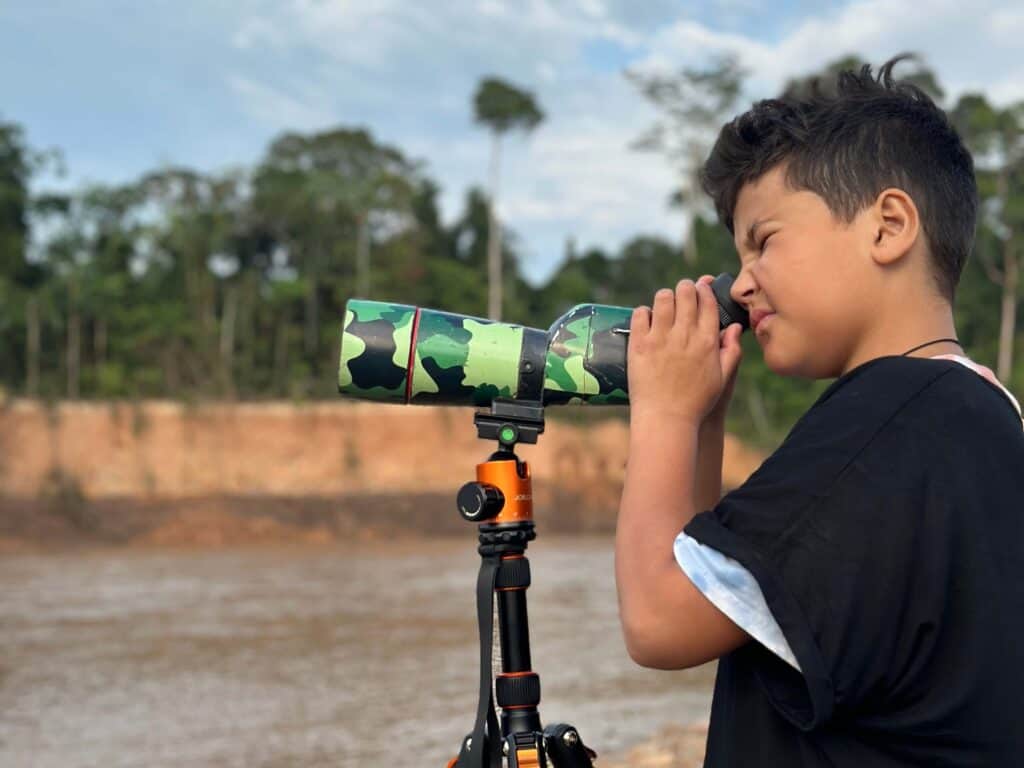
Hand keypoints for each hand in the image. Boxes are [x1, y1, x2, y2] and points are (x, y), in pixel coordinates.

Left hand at [628, 277, 743, 426]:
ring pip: (663, 299)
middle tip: (682, 290)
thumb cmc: (696, 402)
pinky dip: (644, 312)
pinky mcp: (640, 345)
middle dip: (685, 287)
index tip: (701, 287)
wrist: (666, 419)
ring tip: (664, 302)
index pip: (707, 302)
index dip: (704, 290)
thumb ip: (731, 351)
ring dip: (665, 296)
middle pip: (686, 294)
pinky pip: (640, 315)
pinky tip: (646, 317)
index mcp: (707, 341)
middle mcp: (685, 335)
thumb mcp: (722, 378)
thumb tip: (735, 328)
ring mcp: (661, 338)